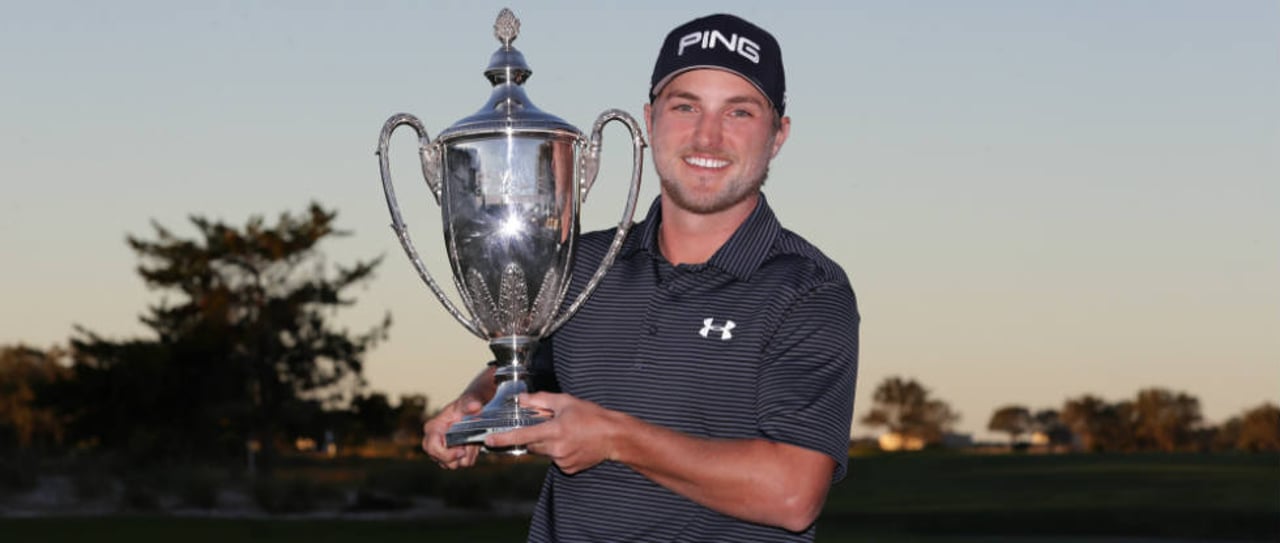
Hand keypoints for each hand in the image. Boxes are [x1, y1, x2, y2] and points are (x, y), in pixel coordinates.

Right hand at [422, 393, 483, 468]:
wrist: (476, 407)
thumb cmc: (470, 402)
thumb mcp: (471, 399)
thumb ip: (472, 401)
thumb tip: (475, 406)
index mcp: (433, 427)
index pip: (432, 447)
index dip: (446, 454)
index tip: (462, 451)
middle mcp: (433, 440)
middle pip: (442, 461)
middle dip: (459, 456)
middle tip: (470, 442)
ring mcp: (441, 449)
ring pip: (453, 464)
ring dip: (467, 455)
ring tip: (473, 440)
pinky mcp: (450, 455)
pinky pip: (461, 463)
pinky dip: (469, 456)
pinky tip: (473, 444)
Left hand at [484, 392, 620, 474]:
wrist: (614, 437)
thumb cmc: (592, 416)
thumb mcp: (566, 401)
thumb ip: (541, 400)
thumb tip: (521, 399)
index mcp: (554, 430)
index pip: (523, 435)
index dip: (503, 438)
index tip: (489, 440)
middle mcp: (556, 448)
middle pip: (532, 444)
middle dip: (534, 435)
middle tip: (548, 426)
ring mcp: (562, 461)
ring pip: (544, 452)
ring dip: (548, 443)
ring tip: (566, 433)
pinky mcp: (568, 469)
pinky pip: (555, 460)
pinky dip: (559, 452)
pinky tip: (572, 443)